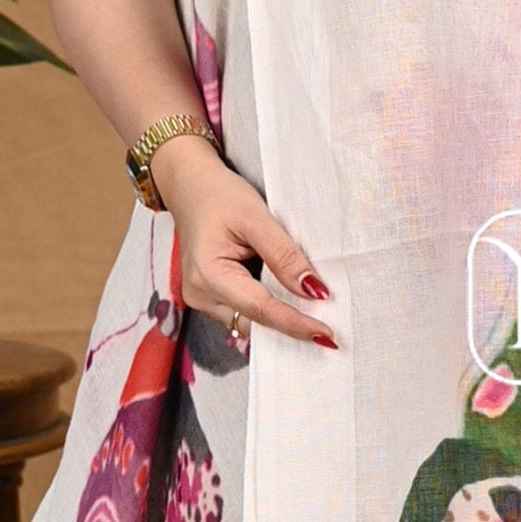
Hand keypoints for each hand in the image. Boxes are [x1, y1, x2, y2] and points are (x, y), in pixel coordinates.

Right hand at [152, 135, 336, 349]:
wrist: (191, 187)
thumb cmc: (219, 196)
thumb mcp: (256, 217)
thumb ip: (284, 256)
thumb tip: (313, 291)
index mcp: (208, 273)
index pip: (259, 308)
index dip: (294, 323)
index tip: (326, 333)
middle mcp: (200, 293)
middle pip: (254, 322)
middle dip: (290, 326)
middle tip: (330, 330)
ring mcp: (202, 299)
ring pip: (249, 322)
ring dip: (280, 319)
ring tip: (315, 314)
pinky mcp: (209, 298)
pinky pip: (243, 314)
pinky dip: (267, 310)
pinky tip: (291, 304)